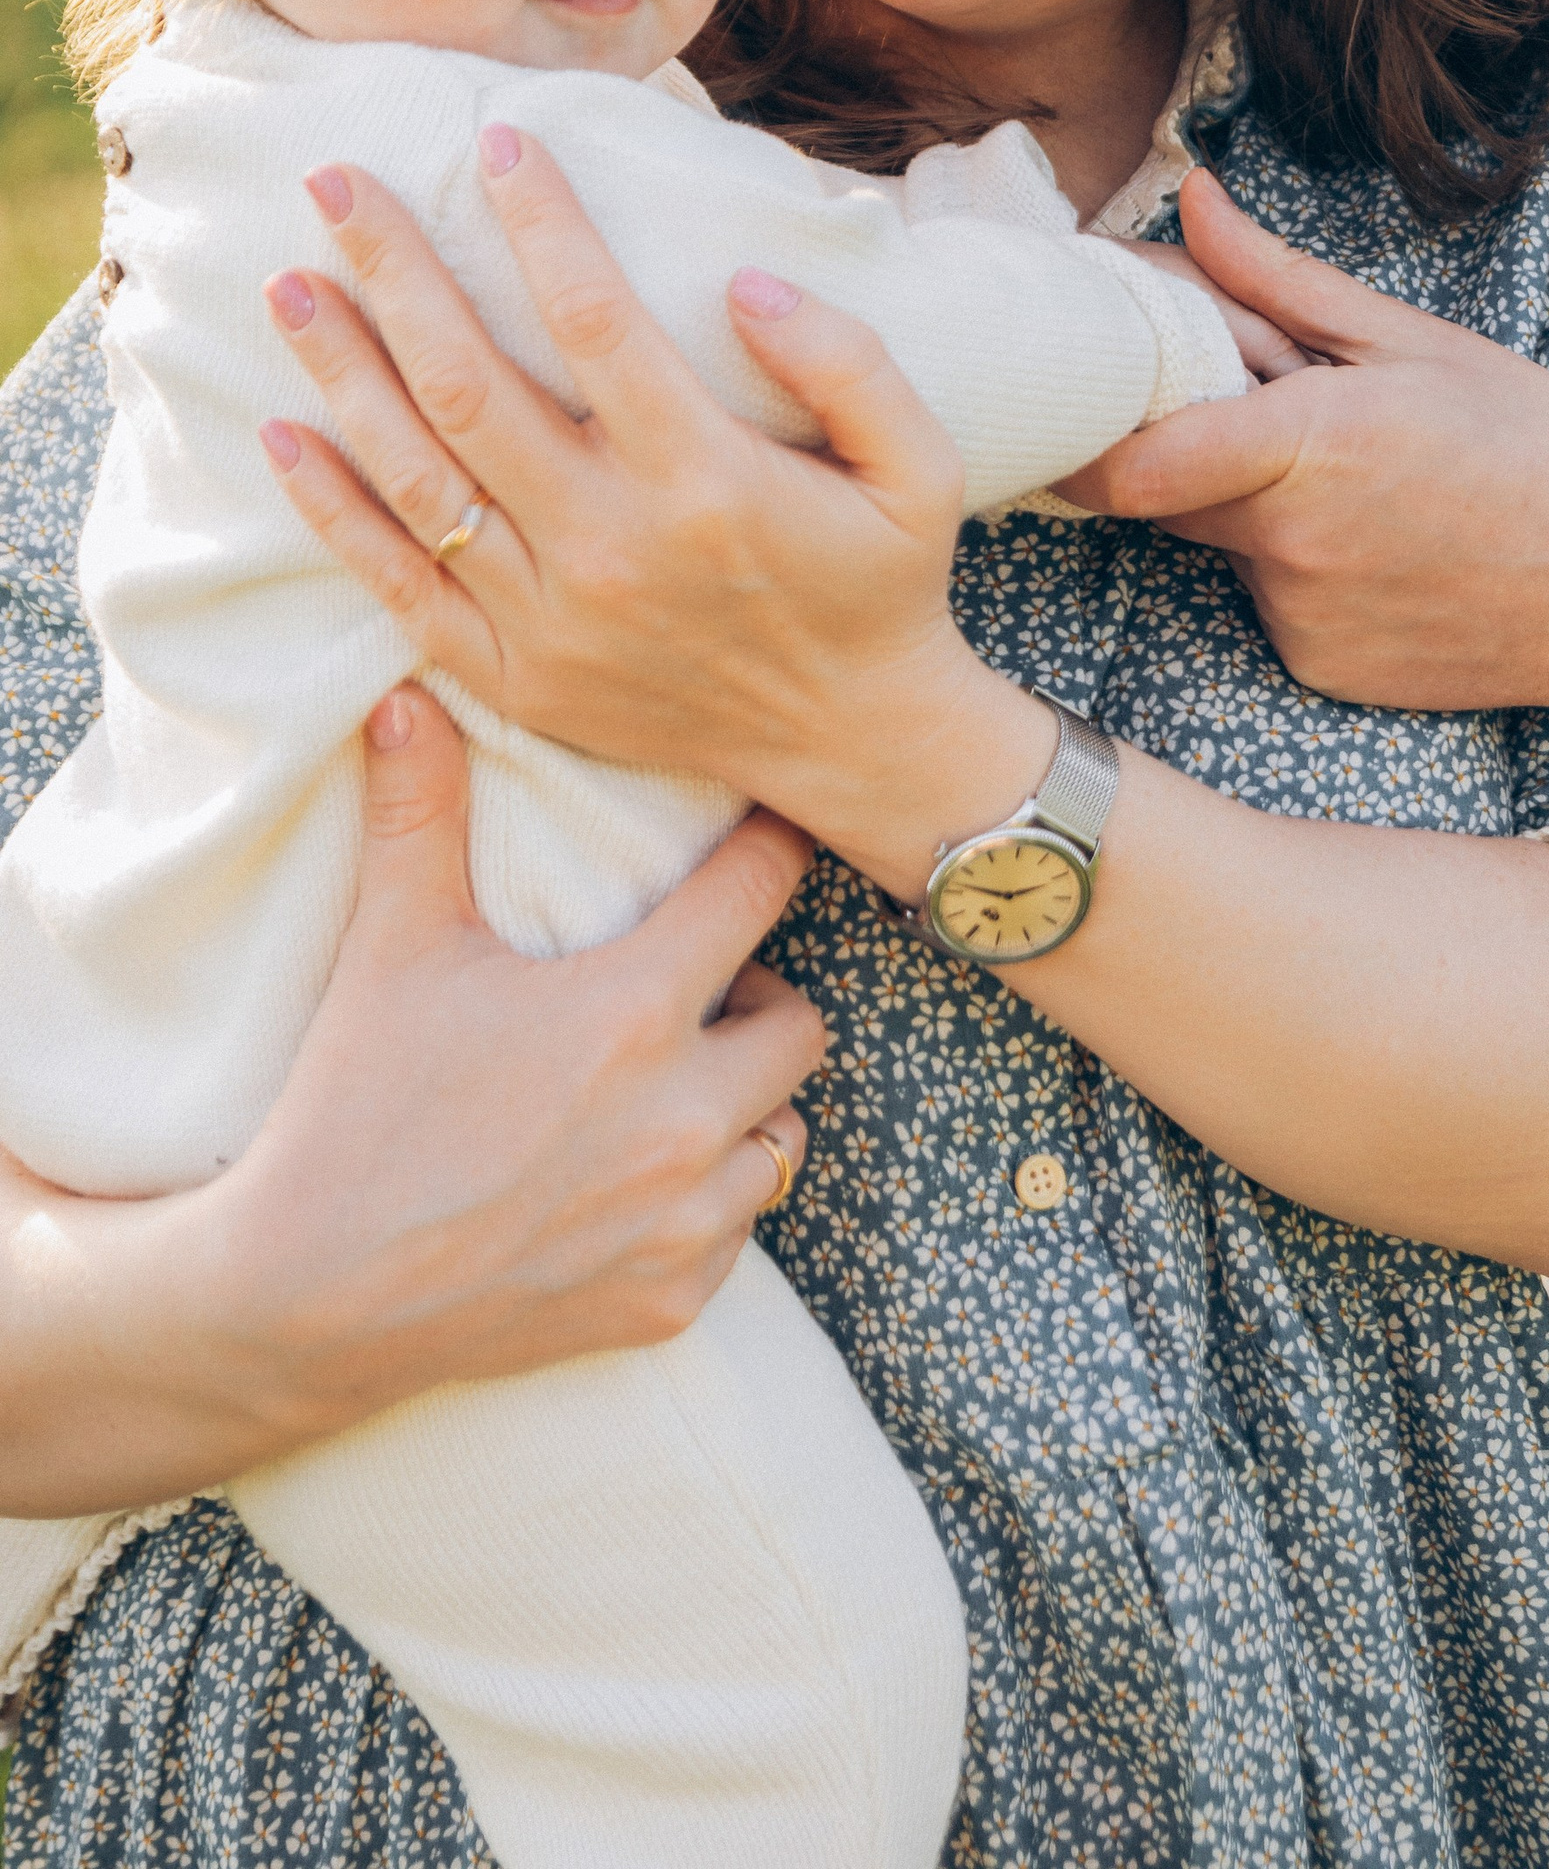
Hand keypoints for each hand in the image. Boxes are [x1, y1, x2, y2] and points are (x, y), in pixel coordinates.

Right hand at [0, 692, 821, 1514]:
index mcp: (634, 1011)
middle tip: (688, 993)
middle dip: (756, 1000)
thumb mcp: (394, 948)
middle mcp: (684, 1117)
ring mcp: (683, 1220)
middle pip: (801, 1024)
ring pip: (783, 1135)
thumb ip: (420, 812)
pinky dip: (703, 1205)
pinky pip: (737, 1232)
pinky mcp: (668, 1302)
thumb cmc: (351, 1108)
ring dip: (743, 1107)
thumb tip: (409, 692)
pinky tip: (631, 1182)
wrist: (301, 1299)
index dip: (769, 851)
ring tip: (666, 1088)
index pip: (761, 888)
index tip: (768, 839)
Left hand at [257, 130, 1041, 874]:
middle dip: (395, 274)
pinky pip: (399, 587)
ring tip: (290, 289)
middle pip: (470, 386)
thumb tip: (744, 284)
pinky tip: (284, 437)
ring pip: (417, 478)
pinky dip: (333, 512)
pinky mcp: (517, 676)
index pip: (595, 320)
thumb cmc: (885, 580)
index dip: (539, 222)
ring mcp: (552, 620)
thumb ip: (852, 363)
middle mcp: (613, 546)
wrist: (855, 739)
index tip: (496, 145)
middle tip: (335, 186)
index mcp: (709, 481)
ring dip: (342, 375)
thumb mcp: (922, 467)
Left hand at [1066, 169, 1548, 710]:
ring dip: (1248, 504)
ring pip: (1220, 544)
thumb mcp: (1417, 343)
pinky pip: (1267, 600)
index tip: (1071, 399)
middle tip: (1242, 401)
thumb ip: (1280, 283)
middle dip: (1177, 443)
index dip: (1083, 438)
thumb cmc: (1544, 450)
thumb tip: (1193, 202)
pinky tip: (1383, 549)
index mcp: (1311, 442)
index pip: (1133, 462)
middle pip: (1161, 491)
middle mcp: (1290, 544)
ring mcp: (1300, 618)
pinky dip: (1297, 567)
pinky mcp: (1316, 667)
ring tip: (1358, 482)